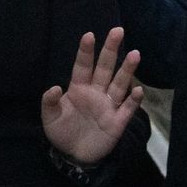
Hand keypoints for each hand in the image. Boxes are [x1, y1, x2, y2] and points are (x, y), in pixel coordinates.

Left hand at [42, 27, 142, 165]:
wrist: (73, 155)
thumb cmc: (61, 132)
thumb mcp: (49, 118)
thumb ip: (49, 102)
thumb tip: (53, 87)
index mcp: (78, 88)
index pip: (83, 66)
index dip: (86, 51)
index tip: (89, 35)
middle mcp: (96, 92)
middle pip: (105, 68)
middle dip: (111, 50)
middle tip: (118, 30)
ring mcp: (108, 106)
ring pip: (120, 84)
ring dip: (127, 69)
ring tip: (134, 53)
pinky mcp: (118, 122)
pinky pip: (127, 109)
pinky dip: (133, 100)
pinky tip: (137, 90)